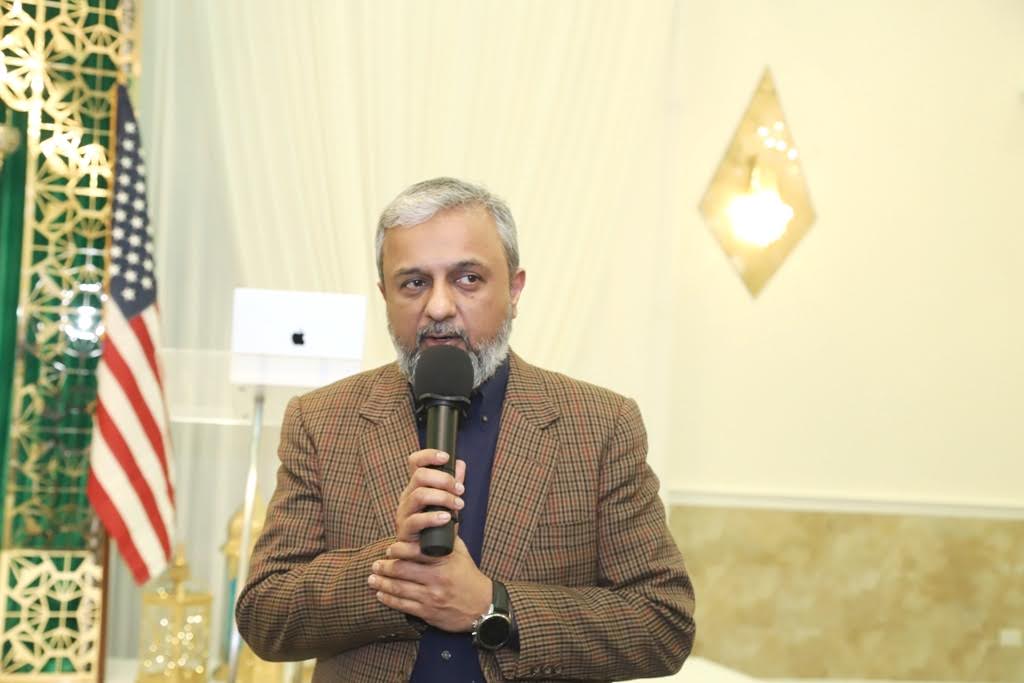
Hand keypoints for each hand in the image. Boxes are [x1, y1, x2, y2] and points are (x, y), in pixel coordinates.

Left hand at [369, 535, 491, 631]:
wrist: (482, 607)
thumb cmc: (469, 577)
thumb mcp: (461, 553)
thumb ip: (446, 538)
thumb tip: (434, 519)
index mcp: (444, 561)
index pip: (416, 552)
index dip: (399, 550)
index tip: (390, 548)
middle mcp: (437, 578)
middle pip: (403, 570)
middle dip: (385, 567)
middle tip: (376, 564)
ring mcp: (432, 597)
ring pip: (400, 589)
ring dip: (382, 583)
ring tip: (372, 578)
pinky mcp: (428, 612)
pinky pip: (403, 606)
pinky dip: (389, 599)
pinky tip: (381, 594)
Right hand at [394, 449, 466, 542]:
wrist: (434, 555)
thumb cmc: (440, 526)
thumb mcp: (448, 503)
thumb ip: (453, 484)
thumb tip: (460, 464)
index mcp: (416, 486)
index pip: (415, 462)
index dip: (428, 455)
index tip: (446, 457)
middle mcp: (407, 496)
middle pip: (419, 476)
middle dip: (444, 480)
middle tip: (461, 490)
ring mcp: (404, 513)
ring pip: (419, 495)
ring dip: (443, 497)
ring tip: (459, 505)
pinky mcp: (405, 531)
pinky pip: (416, 520)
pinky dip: (433, 518)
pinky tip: (447, 517)